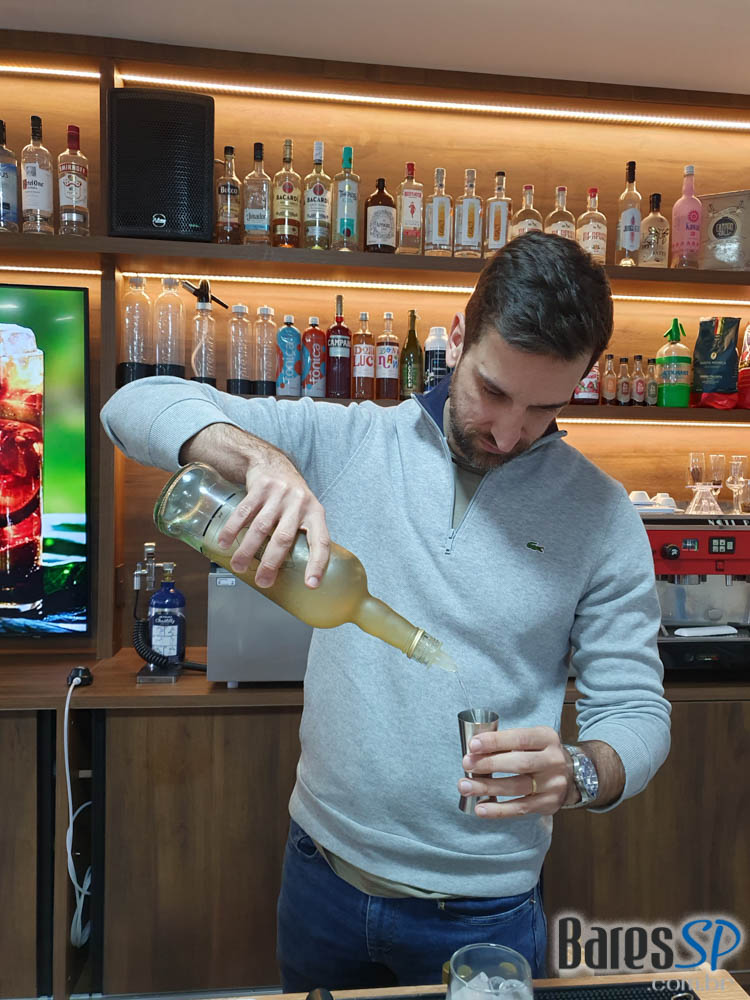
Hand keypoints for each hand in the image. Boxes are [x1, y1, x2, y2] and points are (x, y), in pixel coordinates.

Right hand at [216, 449, 329, 589]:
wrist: (272, 463)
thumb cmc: (291, 497)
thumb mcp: (305, 511)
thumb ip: (301, 535)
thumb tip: (293, 573)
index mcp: (315, 513)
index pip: (321, 541)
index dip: (318, 563)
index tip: (311, 584)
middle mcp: (299, 503)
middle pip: (284, 538)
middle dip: (272, 563)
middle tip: (263, 582)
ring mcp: (279, 494)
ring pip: (261, 527)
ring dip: (248, 550)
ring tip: (239, 566)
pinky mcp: (260, 487)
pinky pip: (244, 512)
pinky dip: (233, 529)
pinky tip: (225, 543)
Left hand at [458, 726, 576, 816]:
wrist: (572, 775)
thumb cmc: (540, 753)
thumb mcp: (532, 740)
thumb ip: (508, 742)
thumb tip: (475, 749)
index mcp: (547, 738)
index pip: (520, 738)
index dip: (495, 741)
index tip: (473, 745)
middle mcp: (553, 760)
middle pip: (519, 763)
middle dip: (489, 764)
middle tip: (466, 764)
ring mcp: (553, 784)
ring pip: (517, 787)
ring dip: (488, 787)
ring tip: (465, 786)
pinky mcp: (548, 804)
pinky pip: (520, 808)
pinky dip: (498, 810)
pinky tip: (480, 808)